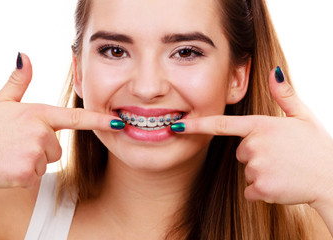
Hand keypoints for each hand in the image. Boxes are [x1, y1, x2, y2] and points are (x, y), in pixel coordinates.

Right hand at [0, 53, 123, 188]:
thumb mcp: (1, 102)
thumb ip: (18, 81)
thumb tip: (24, 55)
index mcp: (38, 113)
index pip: (75, 117)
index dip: (99, 120)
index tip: (118, 122)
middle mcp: (40, 132)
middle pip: (58, 147)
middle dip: (42, 149)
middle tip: (17, 145)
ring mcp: (34, 153)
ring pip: (47, 162)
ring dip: (32, 162)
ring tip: (12, 154)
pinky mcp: (27, 173)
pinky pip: (36, 176)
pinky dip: (25, 175)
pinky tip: (10, 167)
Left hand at [175, 67, 332, 208]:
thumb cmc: (318, 147)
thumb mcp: (303, 116)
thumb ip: (284, 95)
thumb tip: (273, 71)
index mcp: (261, 126)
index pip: (222, 125)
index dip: (197, 125)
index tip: (176, 126)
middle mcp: (255, 145)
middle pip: (240, 152)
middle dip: (256, 155)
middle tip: (280, 156)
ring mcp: (257, 168)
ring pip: (247, 171)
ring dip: (261, 172)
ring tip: (284, 169)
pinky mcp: (261, 188)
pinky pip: (250, 190)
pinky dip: (263, 190)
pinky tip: (281, 184)